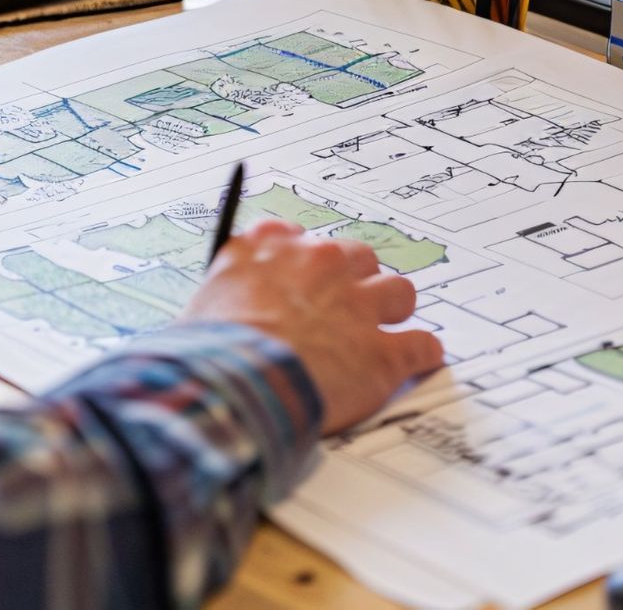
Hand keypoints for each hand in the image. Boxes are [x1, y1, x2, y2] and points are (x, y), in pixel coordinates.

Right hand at [179, 219, 443, 433]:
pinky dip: (421, 354)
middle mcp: (318, 265)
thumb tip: (221, 313)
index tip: (297, 277)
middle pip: (356, 256)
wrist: (233, 385)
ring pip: (398, 291)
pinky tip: (418, 362)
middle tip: (341, 310)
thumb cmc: (206, 353)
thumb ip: (225, 295)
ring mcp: (356, 305)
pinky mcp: (383, 352)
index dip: (299, 261)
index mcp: (268, 249)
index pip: (293, 237)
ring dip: (390, 311)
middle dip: (353, 281)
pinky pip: (422, 344)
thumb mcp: (200, 307)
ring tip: (381, 334)